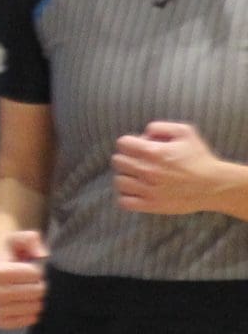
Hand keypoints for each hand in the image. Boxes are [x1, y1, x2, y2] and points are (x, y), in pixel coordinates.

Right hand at [0, 226, 46, 329]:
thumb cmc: (10, 254)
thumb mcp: (18, 239)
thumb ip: (30, 239)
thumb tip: (41, 254)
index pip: (34, 274)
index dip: (37, 270)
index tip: (27, 267)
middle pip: (36, 292)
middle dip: (39, 285)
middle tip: (30, 282)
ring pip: (33, 308)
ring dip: (36, 300)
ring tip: (27, 292)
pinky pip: (24, 322)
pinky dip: (30, 314)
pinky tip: (24, 304)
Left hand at [113, 121, 247, 216]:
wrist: (215, 185)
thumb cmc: (200, 158)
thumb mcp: (185, 132)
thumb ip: (160, 127)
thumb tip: (143, 134)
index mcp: (153, 152)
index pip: (122, 143)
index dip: (130, 143)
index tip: (139, 148)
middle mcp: (147, 170)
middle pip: (117, 161)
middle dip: (127, 159)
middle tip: (140, 162)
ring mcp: (148, 190)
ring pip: (119, 181)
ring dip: (127, 178)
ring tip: (139, 178)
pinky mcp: (151, 205)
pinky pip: (124, 202)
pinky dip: (127, 197)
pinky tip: (138, 192)